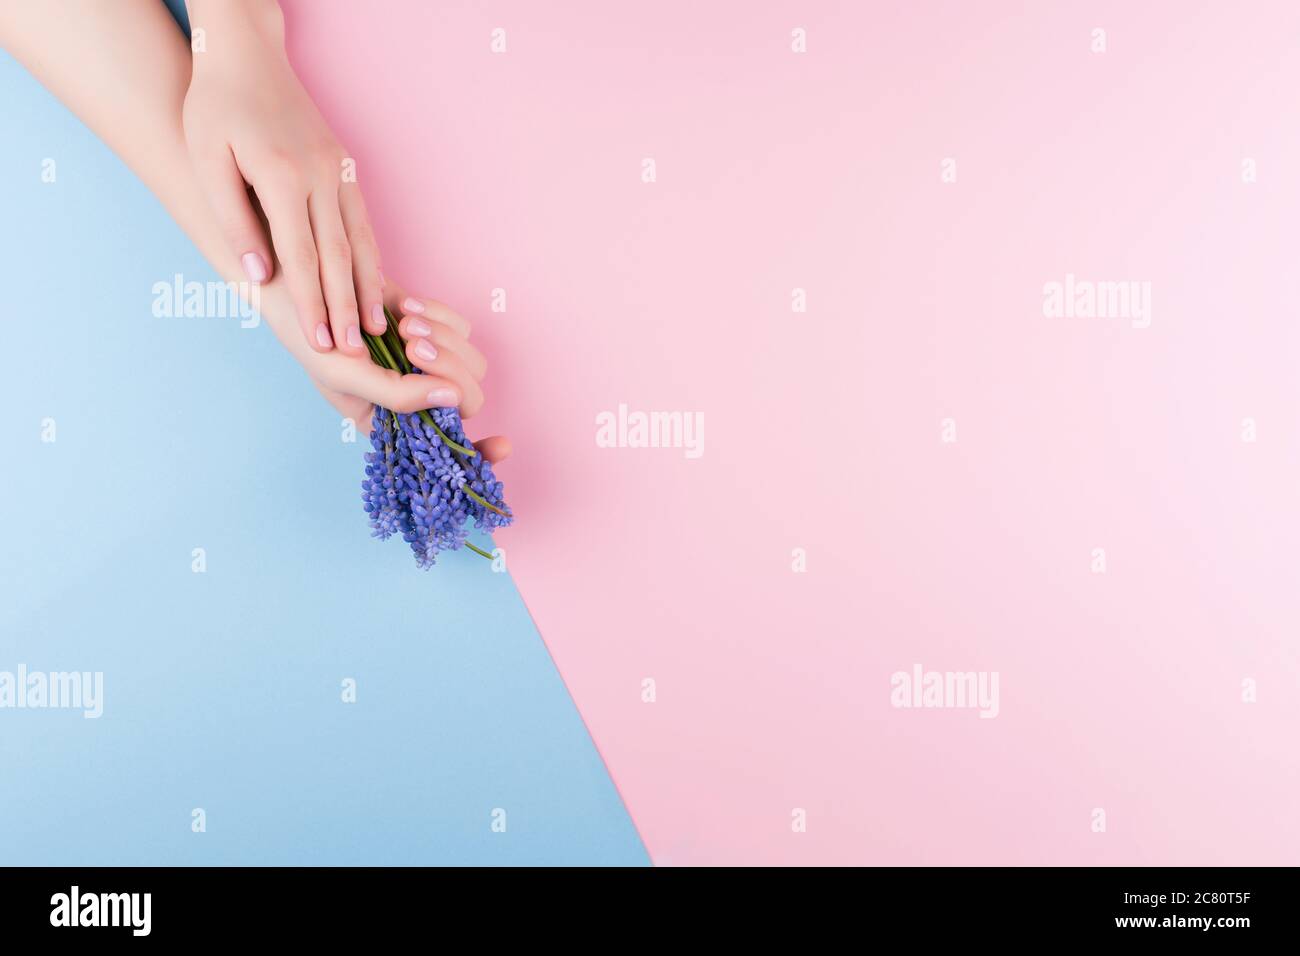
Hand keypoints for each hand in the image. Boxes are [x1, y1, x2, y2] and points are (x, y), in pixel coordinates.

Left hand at [182, 0, 383, 355]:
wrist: (246, 55)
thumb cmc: (215, 108)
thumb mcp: (207, 161)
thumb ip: (234, 219)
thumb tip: (262, 275)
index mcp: (282, 176)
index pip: (302, 256)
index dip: (313, 304)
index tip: (321, 344)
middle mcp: (320, 176)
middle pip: (339, 256)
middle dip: (347, 308)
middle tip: (357, 352)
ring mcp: (339, 171)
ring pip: (361, 241)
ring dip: (369, 288)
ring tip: (379, 329)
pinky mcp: (345, 167)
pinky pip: (363, 222)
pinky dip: (372, 259)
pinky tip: (376, 286)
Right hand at [299, 287, 510, 463]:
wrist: (310, 293)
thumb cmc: (318, 345)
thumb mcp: (347, 377)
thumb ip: (397, 395)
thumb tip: (451, 399)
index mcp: (401, 425)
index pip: (450, 452)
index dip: (481, 454)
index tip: (502, 445)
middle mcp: (422, 399)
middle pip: (470, 399)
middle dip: (450, 371)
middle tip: (412, 346)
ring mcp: (433, 365)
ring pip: (472, 362)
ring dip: (443, 339)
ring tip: (404, 324)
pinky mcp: (437, 329)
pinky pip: (461, 327)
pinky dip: (438, 315)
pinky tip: (403, 306)